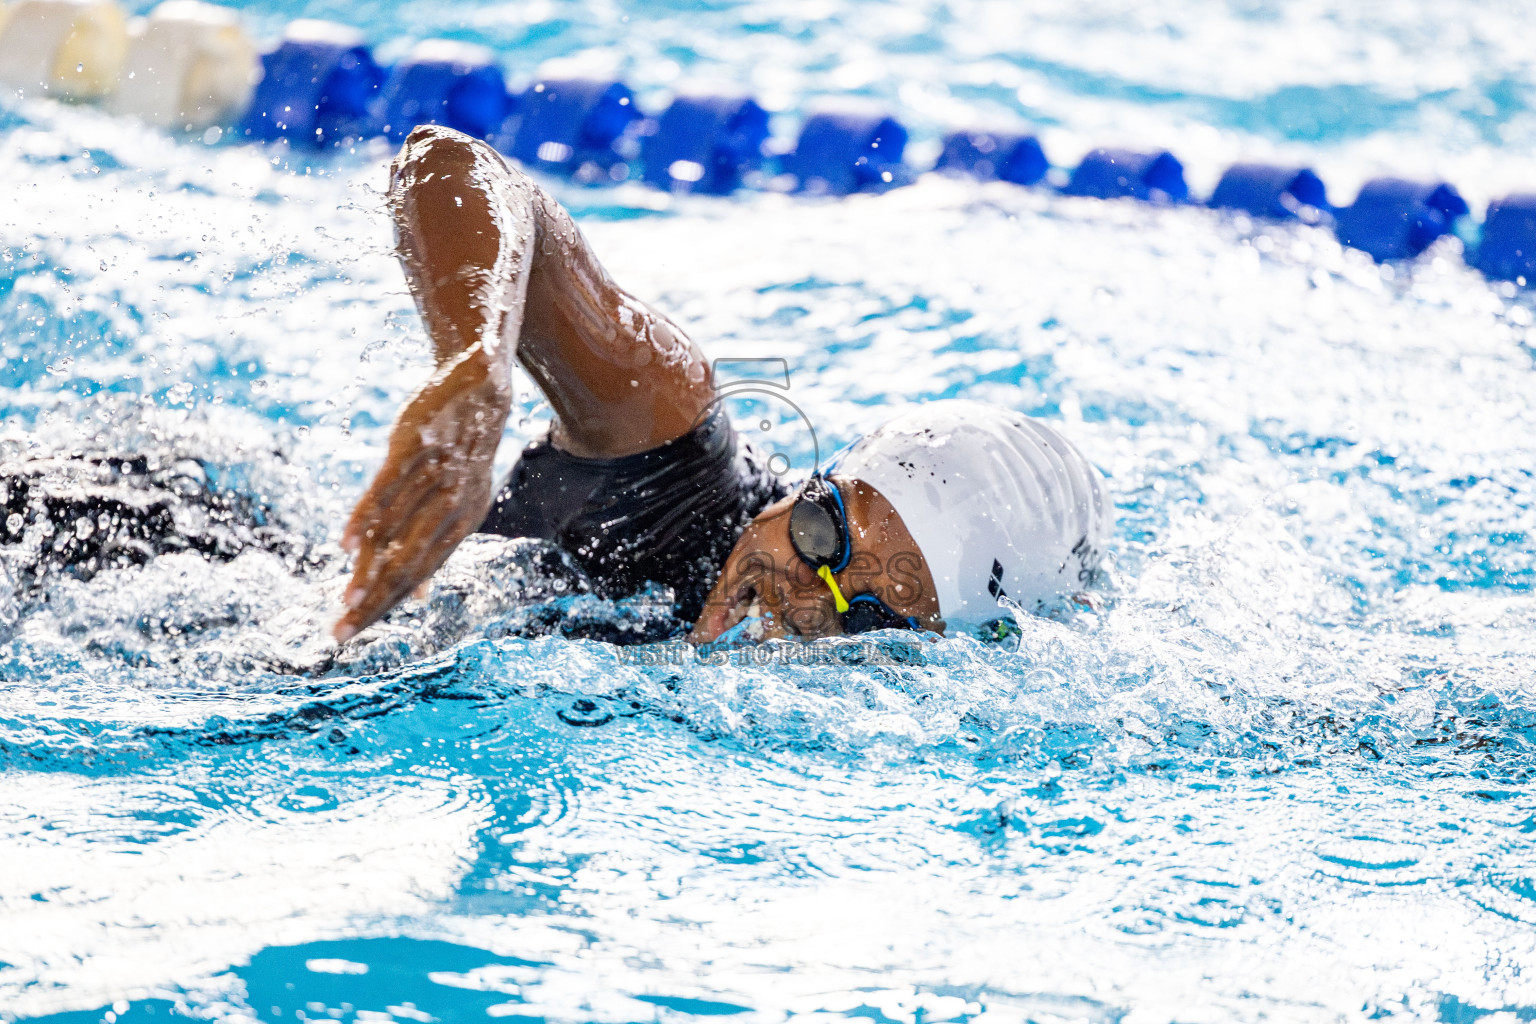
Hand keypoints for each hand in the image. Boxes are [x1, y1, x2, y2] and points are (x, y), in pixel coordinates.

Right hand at [334, 349, 511, 641]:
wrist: (482, 386)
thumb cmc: (464, 451)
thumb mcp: (461, 500)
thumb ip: (435, 547)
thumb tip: (418, 598)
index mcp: (463, 523)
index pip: (419, 575)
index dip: (386, 606)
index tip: (352, 633)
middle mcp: (452, 506)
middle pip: (408, 565)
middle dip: (375, 603)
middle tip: (342, 634)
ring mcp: (435, 477)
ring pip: (397, 533)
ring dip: (371, 570)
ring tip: (347, 601)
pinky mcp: (416, 448)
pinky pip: (388, 489)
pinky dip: (366, 518)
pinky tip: (346, 544)